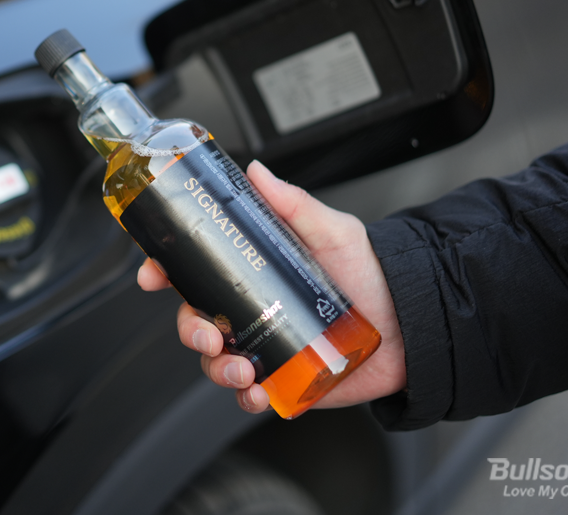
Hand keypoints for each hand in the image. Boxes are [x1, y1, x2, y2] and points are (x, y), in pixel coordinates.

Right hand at [137, 160, 405, 412]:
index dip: (166, 272)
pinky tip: (257, 391)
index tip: (153, 275)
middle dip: (190, 330)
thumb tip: (257, 172)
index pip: (197, 270)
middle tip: (206, 336)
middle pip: (197, 320)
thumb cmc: (372, 274)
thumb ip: (293, 204)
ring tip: (242, 368)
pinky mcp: (285, 379)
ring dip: (217, 368)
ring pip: (217, 361)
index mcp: (254, 272)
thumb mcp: (331, 231)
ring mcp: (267, 345)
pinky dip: (246, 397)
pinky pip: (251, 394)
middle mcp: (253, 309)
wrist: (414, 323)